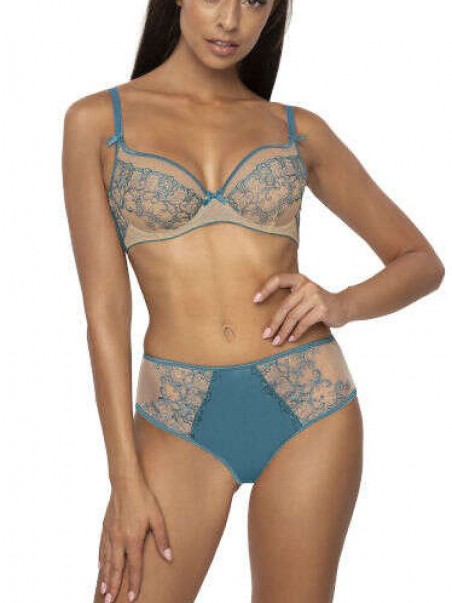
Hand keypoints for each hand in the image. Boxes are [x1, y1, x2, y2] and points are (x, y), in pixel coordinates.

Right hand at [98, 472, 172, 602]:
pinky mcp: (106, 526)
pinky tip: (101, 566)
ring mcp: (110, 533)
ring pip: (107, 560)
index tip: (131, 598)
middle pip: (116, 568)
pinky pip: (102, 547)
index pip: (134, 567)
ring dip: (106, 577)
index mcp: (133, 538)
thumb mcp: (158, 517)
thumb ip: (163, 539)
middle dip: (114, 587)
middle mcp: (119, 539)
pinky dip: (101, 560)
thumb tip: (169, 557)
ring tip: (104, 591)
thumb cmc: (144, 498)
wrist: (125, 482)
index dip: (133, 584)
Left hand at [253, 272, 348, 344]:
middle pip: (285, 306)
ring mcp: (316, 296)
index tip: (255, 300)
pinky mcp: (322, 309)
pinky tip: (291, 339)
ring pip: (293, 317)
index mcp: (299, 279)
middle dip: (274, 323)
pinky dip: (296, 333)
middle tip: (265, 335)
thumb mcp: (305, 295)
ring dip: (283, 332)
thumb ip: (291, 298)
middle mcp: (307, 285)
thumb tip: (268, 317)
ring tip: (276, 342)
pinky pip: (304, 323)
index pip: (278, 279)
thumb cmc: (318, 303)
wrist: (344, 306)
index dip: (266, 289)